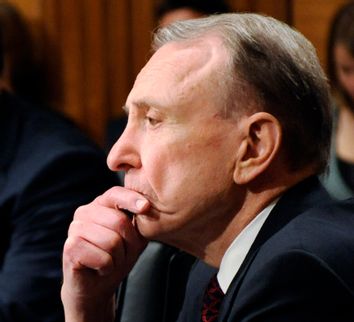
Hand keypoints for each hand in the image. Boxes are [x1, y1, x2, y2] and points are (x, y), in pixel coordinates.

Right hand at [61, 186, 149, 321]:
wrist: (95, 285)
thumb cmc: (116, 257)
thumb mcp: (134, 237)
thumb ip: (139, 222)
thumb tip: (146, 207)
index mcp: (101, 204)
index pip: (116, 194)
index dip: (131, 199)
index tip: (145, 207)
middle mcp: (85, 211)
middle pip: (119, 221)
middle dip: (128, 244)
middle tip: (122, 253)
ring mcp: (75, 228)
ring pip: (112, 241)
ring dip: (118, 258)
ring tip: (110, 260)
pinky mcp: (70, 247)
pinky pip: (102, 258)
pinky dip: (107, 268)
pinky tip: (99, 268)